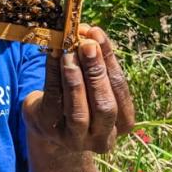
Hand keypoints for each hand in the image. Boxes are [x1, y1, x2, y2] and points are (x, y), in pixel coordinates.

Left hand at [23, 25, 134, 153]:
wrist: (48, 123)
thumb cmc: (78, 96)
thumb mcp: (92, 81)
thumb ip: (96, 61)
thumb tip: (89, 31)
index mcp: (122, 123)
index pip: (121, 91)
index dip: (110, 62)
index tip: (98, 36)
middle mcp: (103, 138)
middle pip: (105, 106)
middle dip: (96, 73)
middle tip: (86, 44)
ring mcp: (76, 139)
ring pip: (79, 111)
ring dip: (74, 78)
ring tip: (68, 52)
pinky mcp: (51, 131)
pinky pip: (53, 103)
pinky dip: (53, 76)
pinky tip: (52, 56)